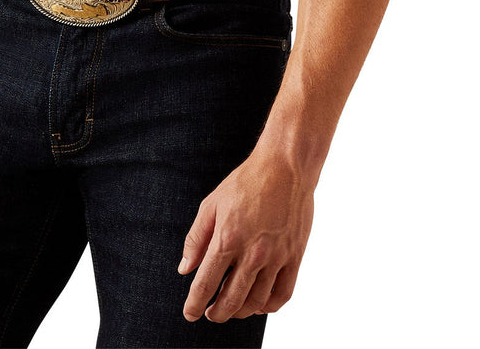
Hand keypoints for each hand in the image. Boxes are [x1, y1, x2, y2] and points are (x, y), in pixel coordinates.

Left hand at [177, 152, 314, 322]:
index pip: (206, 283)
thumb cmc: (246, 182)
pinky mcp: (295, 256)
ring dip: (240, 312)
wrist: (285, 167)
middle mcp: (252, 253)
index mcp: (227, 238)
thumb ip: (196, 239)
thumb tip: (184, 269)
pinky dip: (269, 306)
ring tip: (232, 309)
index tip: (190, 313)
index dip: (194, 304)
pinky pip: (282, 294)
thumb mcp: (212, 204)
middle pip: (231, 300)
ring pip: (256, 302)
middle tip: (210, 314)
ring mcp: (276, 257)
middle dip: (216, 313)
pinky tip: (259, 304)